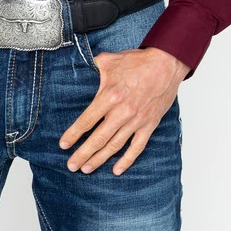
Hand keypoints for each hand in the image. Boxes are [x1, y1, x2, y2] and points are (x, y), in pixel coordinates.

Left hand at [59, 46, 187, 175]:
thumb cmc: (139, 62)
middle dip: (83, 154)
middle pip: (98, 138)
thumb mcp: (110, 60)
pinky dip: (127, 160)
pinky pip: (137, 147)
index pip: (87, 120)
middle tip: (71, 165)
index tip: (63, 145)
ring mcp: (137, 120)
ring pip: (115, 145)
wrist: (167, 64)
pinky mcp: (149, 125)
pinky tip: (116, 170)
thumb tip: (80, 67)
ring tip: (86, 169)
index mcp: (110, 96)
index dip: (74, 134)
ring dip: (99, 159)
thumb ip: (92, 67)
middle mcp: (122, 111)